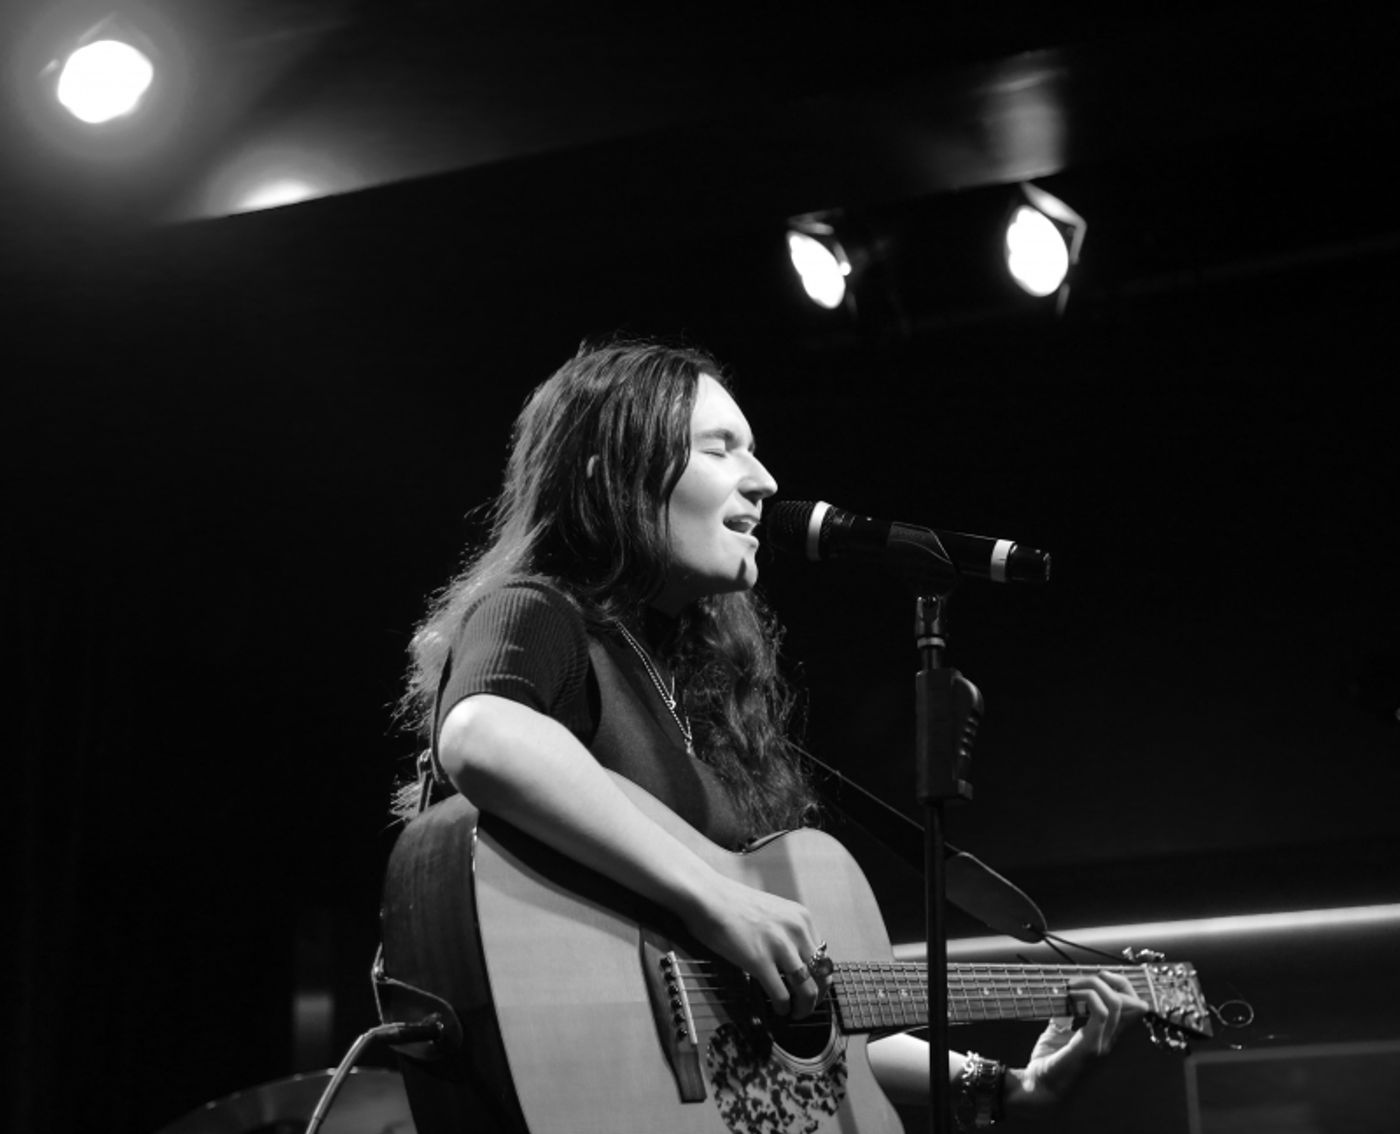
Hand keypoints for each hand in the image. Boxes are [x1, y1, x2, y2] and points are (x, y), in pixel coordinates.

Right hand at [681, 871, 830, 1019]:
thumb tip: (796, 960)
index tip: (813, 989)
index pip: (824, 957)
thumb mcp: (774, 912)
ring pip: (807, 990)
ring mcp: (779, 946)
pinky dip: (783, 1008)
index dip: (820, 978)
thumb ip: (789, 932)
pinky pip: (781, 995)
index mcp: (802, 918)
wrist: (708, 896)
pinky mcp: (759, 961)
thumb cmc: (734, 904)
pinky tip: (778, 1011)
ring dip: (804, 1008)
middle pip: (822, 975)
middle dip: (817, 997)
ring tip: (795, 1014)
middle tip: (807, 1007)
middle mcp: (797, 931)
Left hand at [1009, 970, 1148, 1114]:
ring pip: (1117, 1004)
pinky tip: (1071, 995)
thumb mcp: (1057, 1031)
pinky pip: (1101, 1013)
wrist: (1037, 1087)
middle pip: (1134, 1004)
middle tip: (1094, 975)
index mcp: (1105, 1036)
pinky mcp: (1089, 1046)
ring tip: (1075, 984)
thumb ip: (1064, 1015)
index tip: (1101, 975)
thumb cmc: (1047, 1062)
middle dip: (1118, 981)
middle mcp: (1108, 1040)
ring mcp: (1101, 1044)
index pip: (1132, 1009)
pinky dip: (1088, 996)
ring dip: (1096, 985)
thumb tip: (1062, 996)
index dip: (1123, 986)